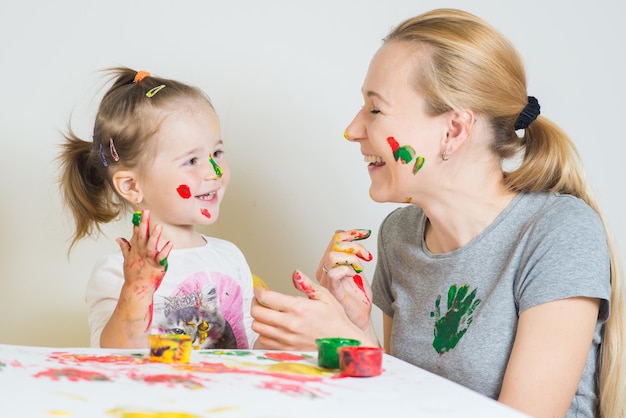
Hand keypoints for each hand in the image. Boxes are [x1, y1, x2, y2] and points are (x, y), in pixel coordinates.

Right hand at [117, 209, 171, 293]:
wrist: (137, 289)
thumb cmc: (134, 274)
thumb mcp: (127, 259)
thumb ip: (125, 247)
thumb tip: (118, 238)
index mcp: (136, 250)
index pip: (136, 233)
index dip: (138, 222)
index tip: (140, 211)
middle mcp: (142, 253)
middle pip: (142, 236)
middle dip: (144, 224)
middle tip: (146, 212)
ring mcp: (149, 259)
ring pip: (151, 246)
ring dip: (154, 236)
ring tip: (158, 226)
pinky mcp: (158, 266)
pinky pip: (162, 257)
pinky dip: (165, 251)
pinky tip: (170, 243)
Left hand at [251, 270, 375, 350]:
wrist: (342, 344)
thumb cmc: (335, 320)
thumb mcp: (325, 296)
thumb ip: (307, 284)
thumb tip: (295, 273)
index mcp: (298, 308)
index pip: (266, 297)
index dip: (259, 290)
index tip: (260, 288)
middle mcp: (289, 324)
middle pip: (257, 313)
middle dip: (256, 303)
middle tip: (261, 300)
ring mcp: (286, 338)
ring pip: (257, 327)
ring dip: (259, 318)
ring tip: (266, 313)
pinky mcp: (285, 349)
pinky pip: (263, 340)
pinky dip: (263, 333)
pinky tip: (272, 327)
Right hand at [316, 229, 372, 329]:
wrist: (361, 320)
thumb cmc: (358, 300)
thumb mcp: (357, 271)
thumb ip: (351, 255)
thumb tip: (348, 234)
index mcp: (330, 264)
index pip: (336, 238)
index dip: (352, 233)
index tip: (367, 234)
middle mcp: (325, 270)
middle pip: (335, 243)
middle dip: (356, 246)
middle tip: (367, 257)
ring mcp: (326, 280)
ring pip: (333, 256)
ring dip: (352, 258)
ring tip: (360, 269)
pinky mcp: (332, 291)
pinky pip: (333, 274)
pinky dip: (347, 270)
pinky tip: (354, 275)